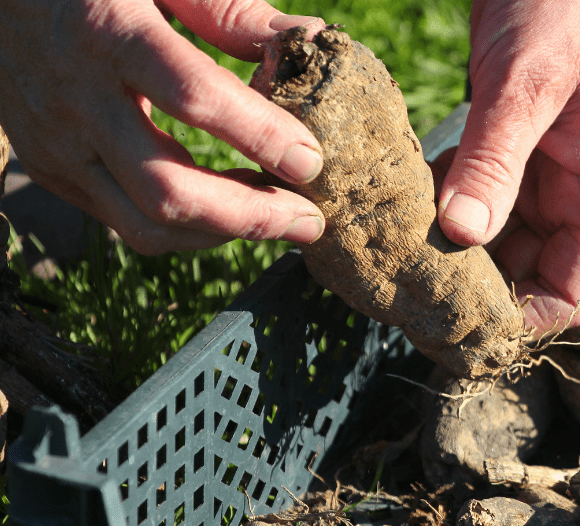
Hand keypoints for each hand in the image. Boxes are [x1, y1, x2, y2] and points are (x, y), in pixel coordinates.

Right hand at [0, 0, 327, 254]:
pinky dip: (187, 229)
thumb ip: (227, 8)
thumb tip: (307, 41)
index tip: (311, 159)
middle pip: (169, 190)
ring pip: (146, 224)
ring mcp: (59, 145)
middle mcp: (78, 99)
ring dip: (223, 234)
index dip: (259, 135)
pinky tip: (227, 210)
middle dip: (251, 217)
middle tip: (310, 221)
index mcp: (110, 34)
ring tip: (279, 220)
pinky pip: (126, 223)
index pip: (194, 97)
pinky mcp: (53, 171)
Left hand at [436, 0, 579, 332]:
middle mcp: (573, 194)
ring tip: (400, 254)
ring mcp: (540, 175)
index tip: (464, 325)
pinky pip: (477, 198)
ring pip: (498, 241)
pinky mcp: (509, 151)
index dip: (527, 320)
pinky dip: (444, 206)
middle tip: (413, 291)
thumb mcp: (525, 85)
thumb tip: (462, 233)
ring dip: (454, 249)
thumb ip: (495, 159)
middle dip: (477, 289)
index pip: (575, 294)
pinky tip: (407, 204)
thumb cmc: (564, 7)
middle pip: (529, 276)